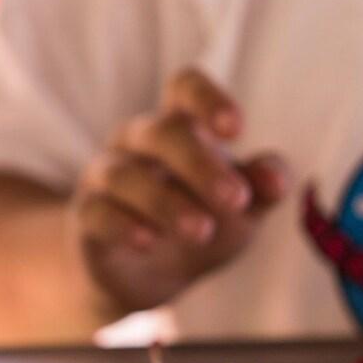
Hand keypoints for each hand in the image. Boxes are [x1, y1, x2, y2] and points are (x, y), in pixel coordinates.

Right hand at [73, 68, 289, 313]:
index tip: (236, 130)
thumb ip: (261, 189)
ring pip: (126, 175)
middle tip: (235, 200)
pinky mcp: (86, 216)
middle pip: (161, 132)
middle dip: (200, 165)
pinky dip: (123, 225)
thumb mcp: (240, 209)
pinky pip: (97, 211)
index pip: (185, 87)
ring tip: (201, 233)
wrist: (146, 275)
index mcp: (180, 127)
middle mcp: (138, 142)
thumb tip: (275, 179)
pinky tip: (148, 242)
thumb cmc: (199, 222)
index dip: (207, 98)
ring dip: (167, 203)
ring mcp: (105, 177)